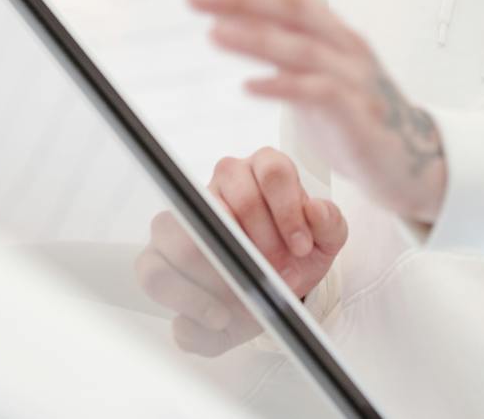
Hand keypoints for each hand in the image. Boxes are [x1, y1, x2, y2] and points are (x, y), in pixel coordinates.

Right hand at [130, 149, 348, 355]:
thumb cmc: (294, 256)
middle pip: (230, 197)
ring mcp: (184, 216)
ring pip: (181, 229)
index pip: (273, 170)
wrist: (272, 291)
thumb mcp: (324, 243)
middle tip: (275, 274)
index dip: (288, 210)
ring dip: (216, 271)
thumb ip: (330, 224)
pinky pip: (153, 271)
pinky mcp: (157, 255)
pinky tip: (218, 314)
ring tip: (243, 295)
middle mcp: (220, 183)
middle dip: (258, 245)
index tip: (300, 248)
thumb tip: (315, 211)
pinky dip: (187, 299)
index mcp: (262, 169)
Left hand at [190, 0, 448, 225]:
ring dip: (255, 38)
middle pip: (292, 7)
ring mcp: (354, 77)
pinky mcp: (358, 115)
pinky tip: (250, 87)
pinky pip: (319, 93)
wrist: (411, 161)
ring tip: (214, 34)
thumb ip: (282, 44)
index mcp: (331, 30)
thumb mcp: (315, 71)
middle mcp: (344, 44)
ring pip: (302, 47)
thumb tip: (229, 19)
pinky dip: (282, 86)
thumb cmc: (353, 115)